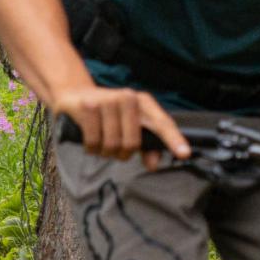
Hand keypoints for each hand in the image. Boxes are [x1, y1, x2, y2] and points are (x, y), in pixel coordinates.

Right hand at [52, 86, 189, 169]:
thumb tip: (154, 165)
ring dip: (103, 152)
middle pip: (132, 144)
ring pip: (111, 145)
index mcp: (143, 102)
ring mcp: (107, 101)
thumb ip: (146, 146)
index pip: (162, 123)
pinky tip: (88, 140)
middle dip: (120, 154)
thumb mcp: (128, 126)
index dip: (174, 139)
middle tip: (112, 149)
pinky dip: (90, 148)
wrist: (75, 95)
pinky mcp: (88, 107)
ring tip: (98, 142)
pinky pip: (93, 142)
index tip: (184, 154)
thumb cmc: (106, 116)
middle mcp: (128, 98)